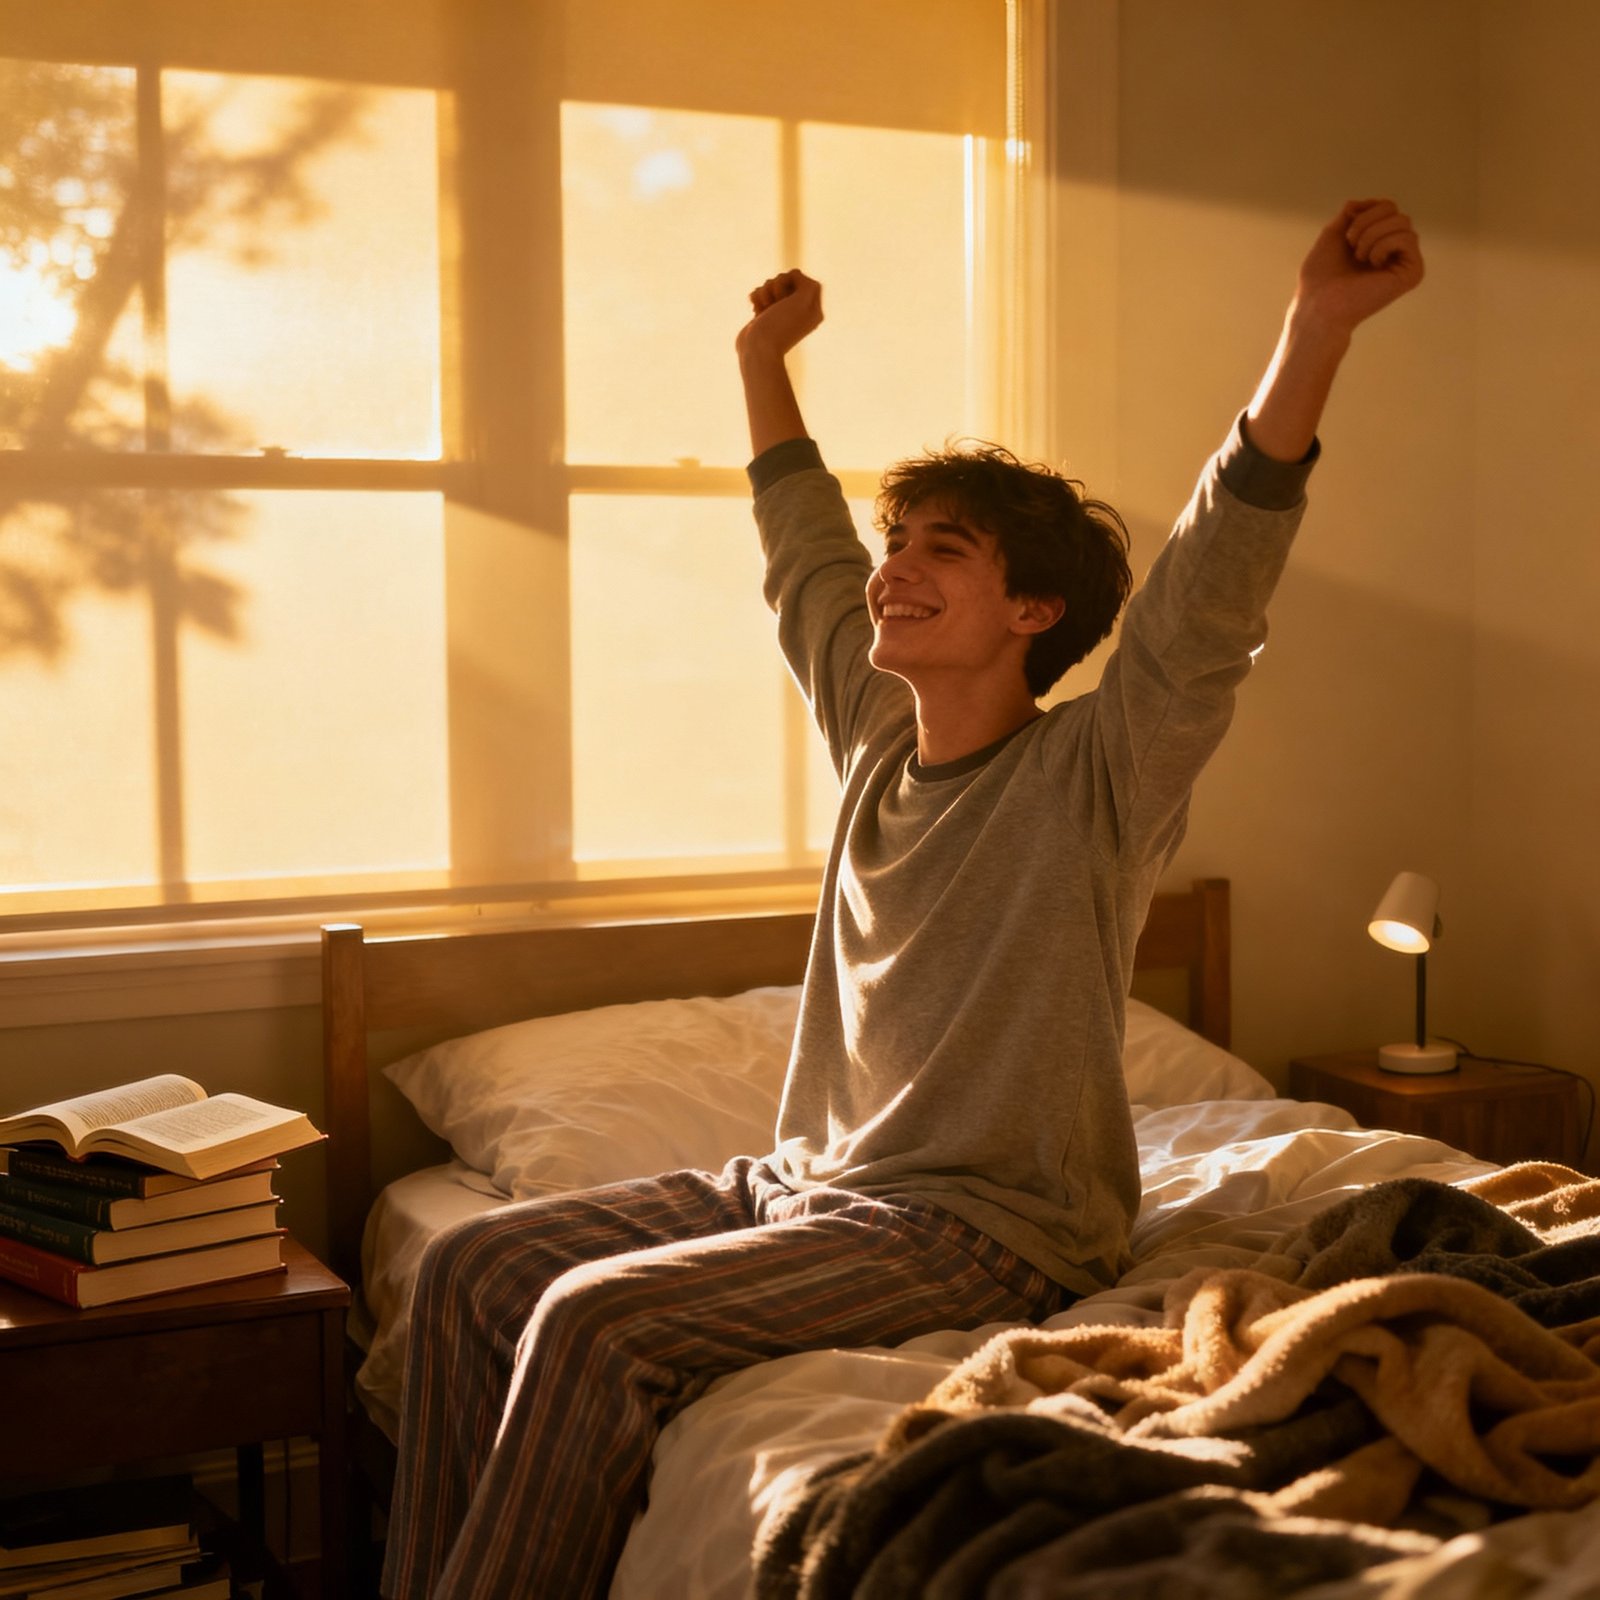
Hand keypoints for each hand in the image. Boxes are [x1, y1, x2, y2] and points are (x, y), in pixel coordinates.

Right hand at [737, 270, 823, 364]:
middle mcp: (799, 309)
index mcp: (813, 309)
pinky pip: (760, 293)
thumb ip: (807, 284)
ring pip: (770, 284)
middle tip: (775, 306)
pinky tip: (756, 311)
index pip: (799, 277)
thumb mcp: (802, 301)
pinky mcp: (765, 314)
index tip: (786, 299)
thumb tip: (795, 276)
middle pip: (783, 278)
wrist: (758, 350)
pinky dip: (756, 299)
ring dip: (764, 293)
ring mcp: (781, 311)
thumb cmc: (780, 327)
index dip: (789, 281)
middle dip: (775, 287)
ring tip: (764, 310)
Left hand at [1294, 199, 1424, 335]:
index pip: (1385, 206)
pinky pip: (1408, 238)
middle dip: (1366, 221)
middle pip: (1394, 209)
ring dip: (1372, 234)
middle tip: (1351, 244)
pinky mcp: (1412, 272)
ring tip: (1359, 256)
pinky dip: (1384, 245)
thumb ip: (1350, 215)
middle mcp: (1393, 251)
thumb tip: (1362, 202)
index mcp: (1377, 242)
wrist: (1319, 305)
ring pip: (1403, 221)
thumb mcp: (1332, 235)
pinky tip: (1372, 263)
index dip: (1365, 209)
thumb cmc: (1320, 279)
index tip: (1346, 228)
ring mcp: (1404, 261)